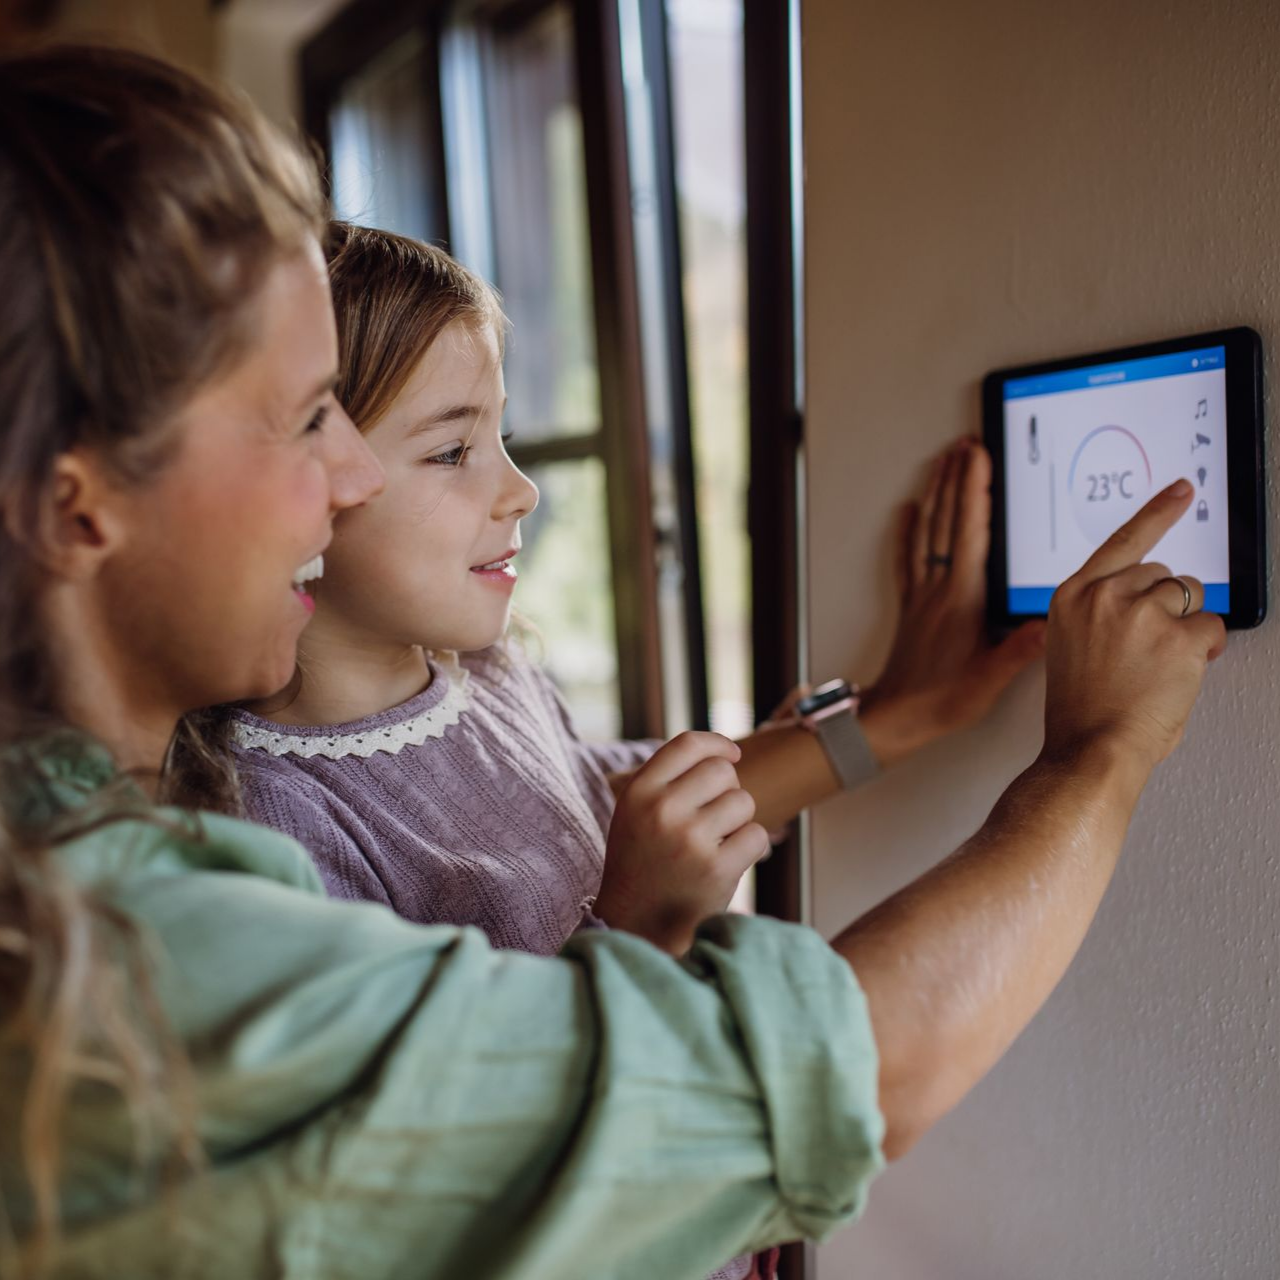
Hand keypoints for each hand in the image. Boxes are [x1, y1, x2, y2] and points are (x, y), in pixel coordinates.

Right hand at [595, 731, 769, 954]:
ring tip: (715, 844)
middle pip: (722, 771)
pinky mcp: (717, 868)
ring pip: (743, 802)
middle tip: (714, 818)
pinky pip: (756, 835)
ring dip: (738, 821)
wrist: (636, 925)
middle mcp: (662, 810)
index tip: (732, 754)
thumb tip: (726, 754)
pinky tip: (726, 862)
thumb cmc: (643, 862)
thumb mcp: (636, 812)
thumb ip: (668, 779)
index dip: (717, 744)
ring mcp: (690, 839)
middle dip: (727, 791)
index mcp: (638, 792)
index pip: (687, 744)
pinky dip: (749, 847)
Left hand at [858, 438, 1045, 765]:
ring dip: (935, 494)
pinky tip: (908, 510)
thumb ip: (1022, 649)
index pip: (969, 531)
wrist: (895, 718)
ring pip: (926, 532)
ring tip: (942, 462)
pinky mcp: (911, 606)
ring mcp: (921, 595)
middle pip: (947, 521)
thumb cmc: (940, 700)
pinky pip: (908, 558)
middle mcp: (938, 588)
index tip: (979, 456)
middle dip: (957, 479)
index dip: (974, 490)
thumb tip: (1053, 621)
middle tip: (964, 444)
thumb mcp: (991, 678)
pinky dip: (909, 530)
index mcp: (961, 598)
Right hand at [1043, 478, 1225, 775]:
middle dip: (1167, 606)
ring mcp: (1141, 613)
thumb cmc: (1080, 713)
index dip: (1157, 513)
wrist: (1090, 751)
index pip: (1122, 541)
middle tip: (1151, 649)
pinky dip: (1204, 652)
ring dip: (1185, 628)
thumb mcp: (1071, 649)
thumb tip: (1146, 605)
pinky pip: (1211, 628)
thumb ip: (1099, 615)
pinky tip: (1176, 675)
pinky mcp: (1177, 635)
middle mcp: (1103, 596)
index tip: (1181, 490)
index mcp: (1071, 596)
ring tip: (1158, 666)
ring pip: (1190, 596)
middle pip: (1162, 574)